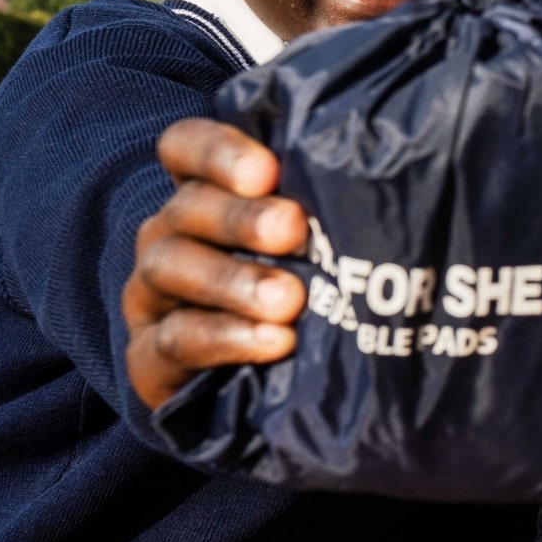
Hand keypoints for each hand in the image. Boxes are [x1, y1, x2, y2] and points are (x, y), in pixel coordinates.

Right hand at [123, 119, 308, 410]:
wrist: (271, 393)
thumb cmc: (315, 292)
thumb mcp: (323, 243)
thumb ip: (334, 203)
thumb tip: (392, 164)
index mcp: (206, 195)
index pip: (185, 148)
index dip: (216, 151)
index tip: (267, 170)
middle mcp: (170, 237)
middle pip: (186, 209)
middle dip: (241, 217)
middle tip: (292, 228)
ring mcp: (153, 298)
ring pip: (170, 268)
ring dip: (232, 280)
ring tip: (289, 299)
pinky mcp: (149, 360)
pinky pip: (173, 341)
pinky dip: (225, 338)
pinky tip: (275, 342)